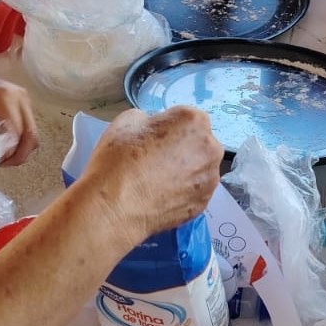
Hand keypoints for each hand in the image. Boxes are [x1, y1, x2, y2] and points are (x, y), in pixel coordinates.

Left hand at [0, 67, 37, 166]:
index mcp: (4, 98)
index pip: (16, 131)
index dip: (10, 151)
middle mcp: (21, 98)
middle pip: (31, 134)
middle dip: (20, 154)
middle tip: (3, 164)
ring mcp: (25, 100)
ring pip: (32, 133)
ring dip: (21, 149)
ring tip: (3, 156)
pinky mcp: (25, 104)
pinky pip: (29, 127)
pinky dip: (21, 140)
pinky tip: (5, 144)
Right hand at [84, 107, 221, 241]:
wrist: (115, 206)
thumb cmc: (119, 160)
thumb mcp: (128, 120)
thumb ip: (150, 119)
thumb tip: (153, 129)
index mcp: (195, 122)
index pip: (186, 118)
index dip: (168, 127)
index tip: (154, 138)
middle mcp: (210, 148)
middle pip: (198, 143)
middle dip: (181, 148)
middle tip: (155, 159)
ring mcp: (210, 179)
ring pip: (198, 168)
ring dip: (184, 170)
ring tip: (156, 180)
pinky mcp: (203, 203)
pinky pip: (194, 191)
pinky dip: (182, 192)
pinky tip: (160, 195)